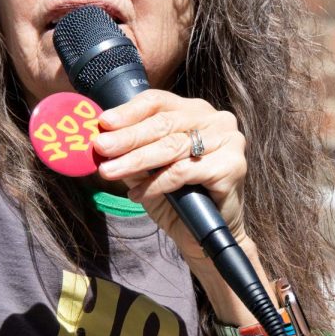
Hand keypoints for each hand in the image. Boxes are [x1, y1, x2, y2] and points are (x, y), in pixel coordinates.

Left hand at [92, 91, 257, 307]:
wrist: (205, 233)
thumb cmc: (177, 196)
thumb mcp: (148, 168)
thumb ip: (131, 150)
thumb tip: (101, 140)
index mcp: (194, 111)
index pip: (158, 102)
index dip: (128, 111)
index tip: (103, 123)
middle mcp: (215, 119)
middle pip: (163, 123)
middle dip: (128, 137)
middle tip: (101, 147)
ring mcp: (229, 140)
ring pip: (172, 146)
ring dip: (136, 160)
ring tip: (110, 171)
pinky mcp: (233, 165)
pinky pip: (184, 171)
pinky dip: (156, 183)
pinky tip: (137, 194)